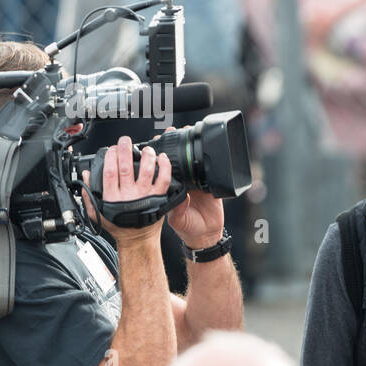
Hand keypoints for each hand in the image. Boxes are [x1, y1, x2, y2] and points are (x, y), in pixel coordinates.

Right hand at [82, 136, 169, 246]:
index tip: (112, 149)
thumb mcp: (97, 213)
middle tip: (125, 140)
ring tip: (146, 148)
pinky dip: (164, 167)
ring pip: (146, 170)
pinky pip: (163, 180)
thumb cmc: (120, 226)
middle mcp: (129, 194)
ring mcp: (145, 195)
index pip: (110, 172)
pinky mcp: (158, 197)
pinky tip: (162, 158)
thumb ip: (88, 194)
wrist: (138, 239)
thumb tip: (86, 175)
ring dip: (146, 156)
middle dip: (125, 150)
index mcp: (113, 197)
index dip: (110, 157)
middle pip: (126, 167)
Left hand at [158, 127, 224, 249]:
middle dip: (172, 144)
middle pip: (177, 160)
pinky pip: (210, 172)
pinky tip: (206, 150)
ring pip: (192, 161)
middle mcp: (183, 183)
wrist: (206, 234)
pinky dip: (208, 162)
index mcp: (171, 188)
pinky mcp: (211, 186)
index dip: (159, 155)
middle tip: (170, 131)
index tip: (155, 142)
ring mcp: (196, 183)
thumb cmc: (187, 227)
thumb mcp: (178, 219)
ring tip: (185, 132)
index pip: (163, 169)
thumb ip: (177, 209)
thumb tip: (180, 198)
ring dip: (189, 147)